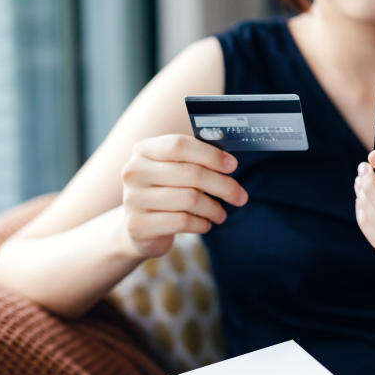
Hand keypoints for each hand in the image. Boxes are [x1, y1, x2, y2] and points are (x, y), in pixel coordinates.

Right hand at [120, 134, 247, 257]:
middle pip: (191, 174)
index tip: (232, 166)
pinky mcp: (138, 225)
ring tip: (220, 214)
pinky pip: (182, 222)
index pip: (180, 145)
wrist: (138, 229)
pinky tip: (205, 224)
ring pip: (190, 199)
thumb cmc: (164, 193)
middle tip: (240, 196)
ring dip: (214, 208)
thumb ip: (195, 161)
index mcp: (143, 150)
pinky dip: (201, 224)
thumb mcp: (173, 171)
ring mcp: (133, 199)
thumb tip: (228, 160)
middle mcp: (134, 172)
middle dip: (223, 186)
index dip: (211, 155)